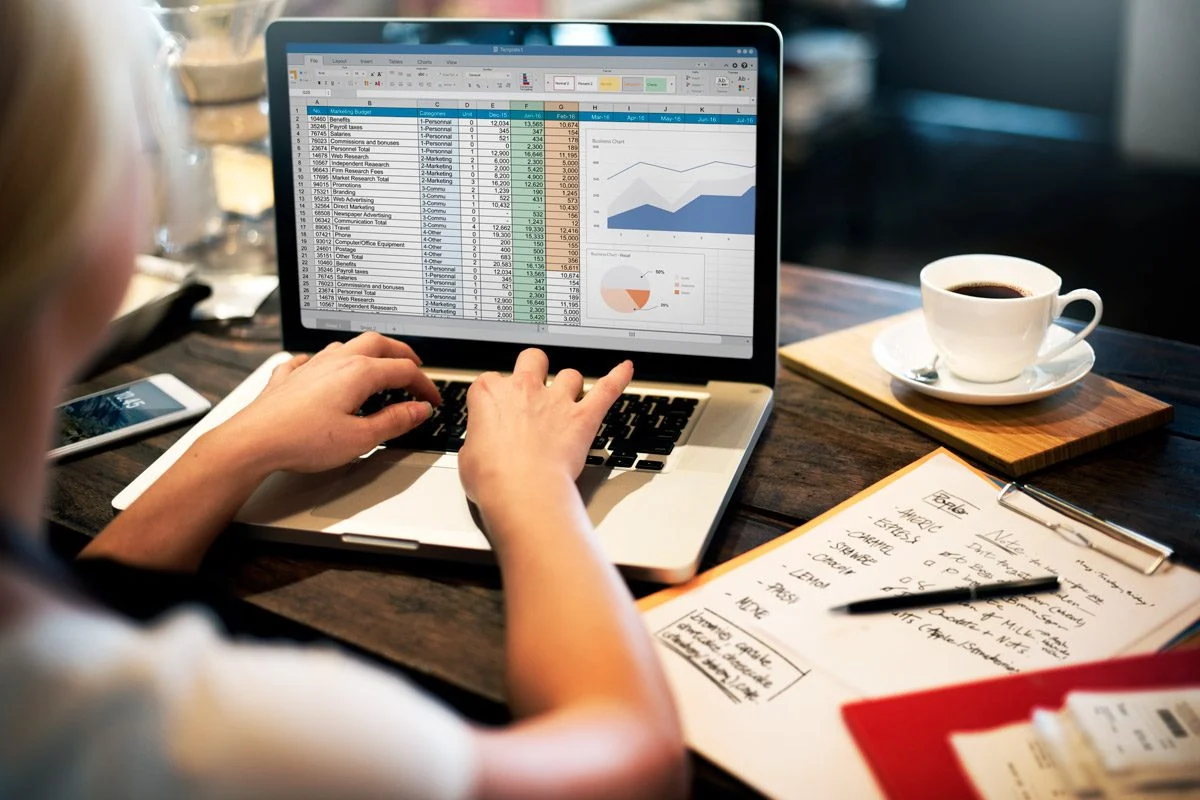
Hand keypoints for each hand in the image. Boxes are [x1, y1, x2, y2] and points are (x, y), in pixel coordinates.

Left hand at [215, 332, 440, 473]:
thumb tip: (418, 410)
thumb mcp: (360, 438)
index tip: (432, 400)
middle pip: (378, 344)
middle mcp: (336, 361)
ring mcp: (310, 366)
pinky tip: (321, 369)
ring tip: (377, 365)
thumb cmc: (302, 440)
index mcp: (359, 373)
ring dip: (368, 352)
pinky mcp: (288, 377)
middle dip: (401, 354)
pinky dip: (325, 362)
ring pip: (346, 345)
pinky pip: (310, 359)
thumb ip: (394, 421)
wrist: (253, 441)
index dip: (424, 385)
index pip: (404, 371)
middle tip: (414, 367)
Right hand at [458, 348, 632, 507]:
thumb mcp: (466, 458)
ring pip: (570, 375)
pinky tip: (625, 369)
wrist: (522, 491)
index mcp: (490, 394)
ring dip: (570, 384)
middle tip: (535, 382)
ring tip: (569, 396)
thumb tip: (478, 448)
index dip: (496, 394)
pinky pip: (607, 389)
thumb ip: (476, 443)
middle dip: (535, 367)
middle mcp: (524, 389)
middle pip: (532, 358)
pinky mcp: (582, 417)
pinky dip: (618, 378)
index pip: (491, 380)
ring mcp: (556, 401)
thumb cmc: (493, 478)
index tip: (498, 408)